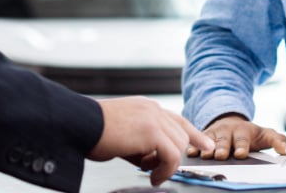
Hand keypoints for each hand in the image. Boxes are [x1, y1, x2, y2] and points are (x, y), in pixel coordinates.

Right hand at [90, 97, 213, 184]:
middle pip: (182, 135)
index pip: (178, 120)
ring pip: (179, 146)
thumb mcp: (123, 136)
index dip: (195, 134)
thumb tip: (151, 161)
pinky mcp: (151, 131)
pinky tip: (152, 176)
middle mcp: (153, 109)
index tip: (206, 146)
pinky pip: (172, 155)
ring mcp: (153, 118)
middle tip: (155, 171)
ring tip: (150, 173)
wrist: (78, 125)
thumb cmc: (93, 133)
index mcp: (146, 108)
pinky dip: (165, 170)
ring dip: (167, 165)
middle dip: (176, 157)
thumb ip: (141, 145)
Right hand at [188, 114, 285, 159]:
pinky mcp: (203, 136)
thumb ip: (278, 141)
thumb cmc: (250, 134)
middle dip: (222, 148)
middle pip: (224, 141)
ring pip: (209, 141)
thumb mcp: (265, 135)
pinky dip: (193, 146)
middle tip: (220, 156)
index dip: (242, 147)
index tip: (241, 154)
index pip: (243, 140)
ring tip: (204, 156)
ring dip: (206, 148)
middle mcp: (227, 131)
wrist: (230, 122)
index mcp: (243, 132)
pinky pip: (196, 141)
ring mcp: (214, 133)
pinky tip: (190, 153)